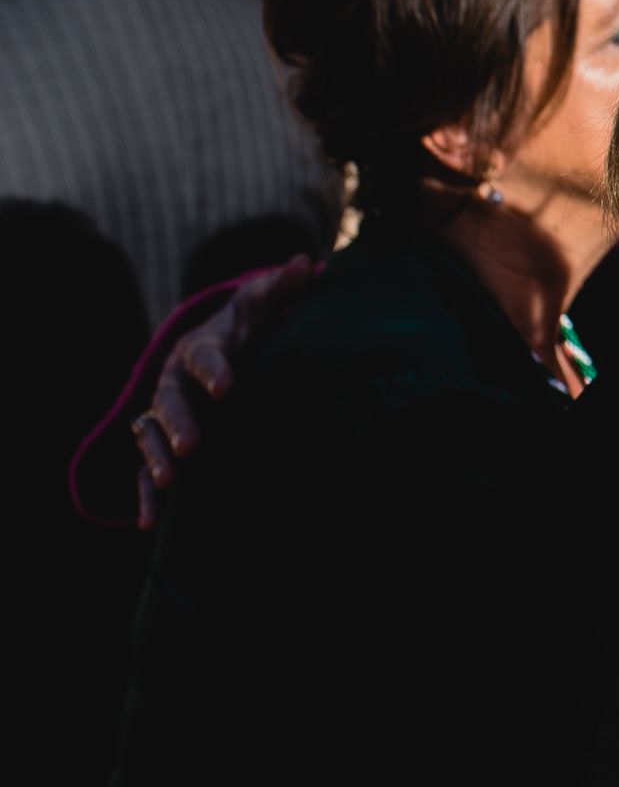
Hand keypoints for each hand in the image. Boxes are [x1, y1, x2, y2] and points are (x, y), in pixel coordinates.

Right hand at [132, 260, 314, 527]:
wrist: (219, 347)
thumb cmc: (250, 325)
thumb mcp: (264, 303)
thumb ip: (283, 287)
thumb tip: (305, 263)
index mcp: (203, 347)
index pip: (207, 356)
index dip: (216, 370)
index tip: (228, 387)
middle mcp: (175, 381)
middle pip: (171, 401)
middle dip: (180, 423)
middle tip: (193, 447)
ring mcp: (163, 414)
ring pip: (151, 436)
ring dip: (157, 458)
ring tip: (169, 482)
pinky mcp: (162, 443)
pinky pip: (145, 470)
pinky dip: (145, 495)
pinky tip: (149, 522)